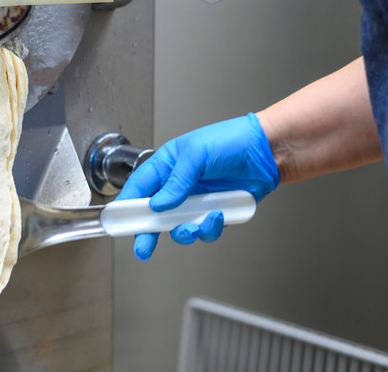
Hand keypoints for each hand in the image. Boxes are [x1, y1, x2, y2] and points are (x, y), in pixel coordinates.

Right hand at [115, 113, 278, 259]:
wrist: (268, 151)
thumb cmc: (232, 140)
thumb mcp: (197, 155)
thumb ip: (176, 182)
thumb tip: (159, 205)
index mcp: (167, 166)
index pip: (139, 187)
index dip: (128, 205)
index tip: (119, 221)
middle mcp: (179, 185)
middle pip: (155, 214)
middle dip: (148, 232)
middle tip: (143, 248)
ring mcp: (197, 200)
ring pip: (180, 226)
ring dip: (185, 232)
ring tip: (193, 227)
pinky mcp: (215, 211)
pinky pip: (205, 229)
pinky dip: (209, 228)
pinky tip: (218, 215)